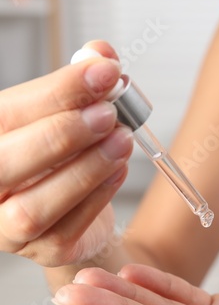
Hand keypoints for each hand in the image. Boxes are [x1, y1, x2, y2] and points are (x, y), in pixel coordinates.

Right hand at [0, 41, 132, 265]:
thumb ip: (78, 84)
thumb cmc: (60, 156)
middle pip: (6, 164)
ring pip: (34, 208)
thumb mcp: (64, 114)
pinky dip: (98, 196)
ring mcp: (6, 229)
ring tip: (122, 140)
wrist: (76, 206)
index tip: (103, 72)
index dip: (56, 91)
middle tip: (109, 113)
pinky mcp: (42, 251)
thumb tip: (100, 53)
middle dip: (62, 134)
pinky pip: (67, 230)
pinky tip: (118, 169)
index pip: (6, 115)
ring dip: (84, 170)